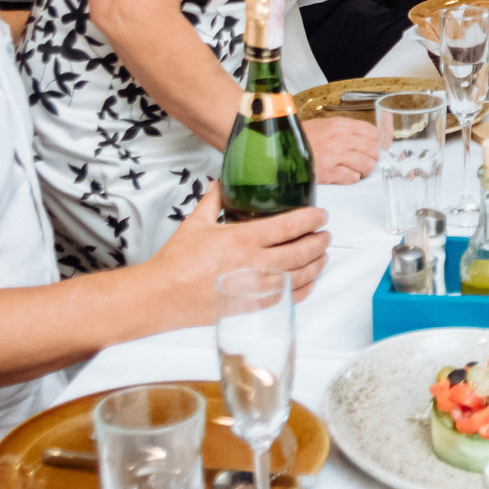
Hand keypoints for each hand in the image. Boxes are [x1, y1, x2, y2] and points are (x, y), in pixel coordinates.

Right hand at [157, 204, 331, 305]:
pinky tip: (307, 282)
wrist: (163, 295)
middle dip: (319, 241)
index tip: (321, 214)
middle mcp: (254, 263)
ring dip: (316, 265)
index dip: (311, 219)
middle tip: (326, 234)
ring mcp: (255, 287)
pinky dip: (302, 290)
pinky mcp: (251, 305)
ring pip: (299, 276)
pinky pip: (286, 298)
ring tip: (323, 256)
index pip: (289, 225)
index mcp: (243, 238)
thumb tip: (221, 184)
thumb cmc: (177, 260)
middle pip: (301, 251)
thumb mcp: (196, 222)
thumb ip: (214, 200)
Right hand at [304, 116, 380, 183]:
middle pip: (373, 149)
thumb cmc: (303, 138)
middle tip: (366, 161)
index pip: (373, 132)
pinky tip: (344, 176)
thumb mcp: (325, 125)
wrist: (282, 149)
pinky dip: (352, 178)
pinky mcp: (329, 172)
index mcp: (341, 125)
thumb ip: (346, 130)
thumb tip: (367, 139)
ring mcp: (335, 155)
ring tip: (356, 170)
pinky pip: (352, 178)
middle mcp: (341, 138)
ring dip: (364, 170)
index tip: (380, 148)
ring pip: (367, 164)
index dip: (380, 142)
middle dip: (373, 158)